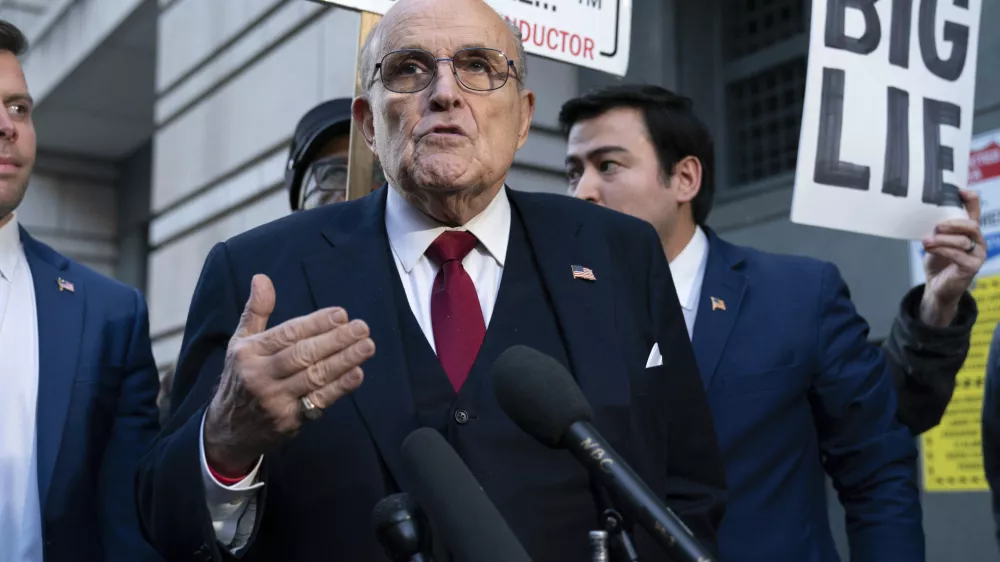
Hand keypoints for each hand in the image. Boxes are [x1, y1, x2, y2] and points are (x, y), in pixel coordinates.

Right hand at [203, 274, 374, 474]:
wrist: (228, 430)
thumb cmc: (240, 378)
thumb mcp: (240, 343)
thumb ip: (256, 311)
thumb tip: (262, 278)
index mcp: (248, 352)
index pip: (288, 334)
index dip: (316, 323)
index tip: (341, 314)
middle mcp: (259, 375)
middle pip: (303, 354)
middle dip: (335, 340)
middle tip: (362, 327)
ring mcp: (274, 400)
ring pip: (314, 377)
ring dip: (344, 361)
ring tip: (367, 346)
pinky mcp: (288, 421)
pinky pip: (318, 401)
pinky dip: (339, 388)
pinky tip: (357, 374)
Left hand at [920, 189, 985, 326]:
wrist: (937, 287)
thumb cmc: (938, 261)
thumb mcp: (937, 241)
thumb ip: (939, 229)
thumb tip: (927, 212)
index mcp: (970, 232)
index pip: (975, 212)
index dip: (971, 200)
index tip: (960, 191)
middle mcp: (978, 241)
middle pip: (971, 225)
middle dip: (953, 223)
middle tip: (937, 226)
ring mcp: (978, 255)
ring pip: (962, 241)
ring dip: (942, 240)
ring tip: (926, 242)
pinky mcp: (972, 268)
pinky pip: (958, 255)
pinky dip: (942, 250)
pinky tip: (930, 248)